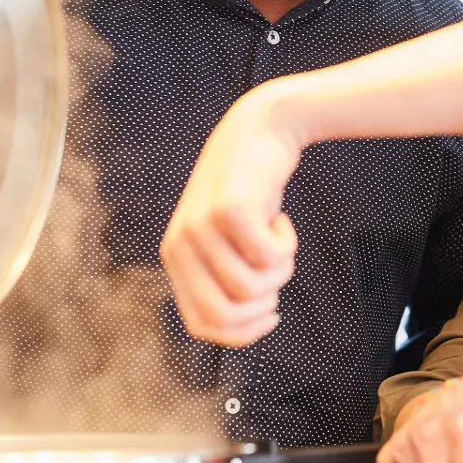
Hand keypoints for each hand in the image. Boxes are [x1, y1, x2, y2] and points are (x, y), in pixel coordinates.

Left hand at [161, 88, 302, 347]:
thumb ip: (222, 278)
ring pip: (251, 289)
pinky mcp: (230, 209)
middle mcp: (180, 245)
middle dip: (264, 307)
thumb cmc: (249, 192)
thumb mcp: (225, 239)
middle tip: (276, 272)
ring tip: (278, 239)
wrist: (258, 130)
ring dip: (280, 271)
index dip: (242, 333)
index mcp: (175, 260)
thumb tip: (244, 328)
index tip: (271, 313)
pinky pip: (269, 257)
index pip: (203, 326)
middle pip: (226, 316)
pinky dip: (287, 245)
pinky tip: (280, 220)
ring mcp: (202, 227)